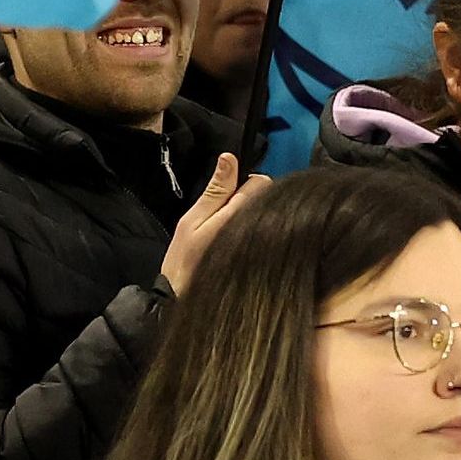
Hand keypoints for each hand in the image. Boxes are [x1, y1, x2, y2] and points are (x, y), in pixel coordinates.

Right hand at [159, 159, 261, 291]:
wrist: (185, 301)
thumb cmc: (185, 260)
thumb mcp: (192, 222)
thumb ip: (215, 191)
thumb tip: (229, 158)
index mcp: (241, 215)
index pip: (261, 182)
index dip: (246, 184)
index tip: (229, 197)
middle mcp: (261, 228)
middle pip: (270, 198)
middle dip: (253, 201)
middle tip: (228, 219)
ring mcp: (269, 244)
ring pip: (272, 215)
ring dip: (259, 217)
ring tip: (235, 234)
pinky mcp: (272, 259)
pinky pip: (275, 235)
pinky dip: (264, 234)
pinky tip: (246, 247)